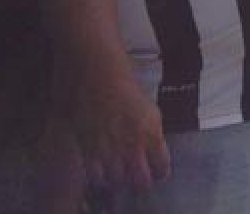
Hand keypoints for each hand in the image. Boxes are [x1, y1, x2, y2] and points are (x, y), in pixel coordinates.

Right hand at [71, 72, 170, 190]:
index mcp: (152, 131)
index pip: (162, 166)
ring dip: (118, 177)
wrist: (95, 67)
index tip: (158, 173)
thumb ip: (150, 130)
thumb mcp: (146, 106)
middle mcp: (133, 143)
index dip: (160, 172)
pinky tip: (99, 169)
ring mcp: (109, 147)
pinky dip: (98, 175)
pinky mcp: (87, 147)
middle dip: (140, 180)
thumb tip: (151, 147)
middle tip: (136, 175)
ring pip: (117, 180)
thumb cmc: (123, 80)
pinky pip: (96, 174)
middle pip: (140, 180)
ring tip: (116, 171)